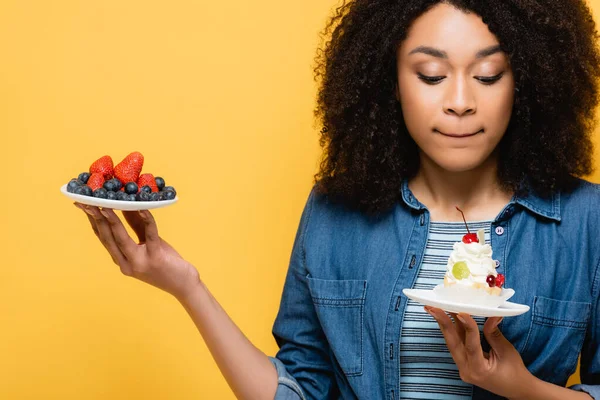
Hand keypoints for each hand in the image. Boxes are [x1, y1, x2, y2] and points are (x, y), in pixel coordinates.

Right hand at [74, 203, 200, 300]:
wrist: (184, 286)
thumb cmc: (166, 263)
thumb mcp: (148, 244)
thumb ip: (136, 226)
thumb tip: (126, 204)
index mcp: (122, 261)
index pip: (103, 238)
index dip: (92, 221)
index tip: (84, 205)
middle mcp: (127, 264)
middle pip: (107, 238)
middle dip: (96, 219)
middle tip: (88, 201)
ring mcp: (140, 262)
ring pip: (121, 239)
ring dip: (112, 220)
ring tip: (106, 204)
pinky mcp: (156, 258)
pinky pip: (149, 235)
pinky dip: (146, 219)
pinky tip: (142, 208)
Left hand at [425, 306, 533, 398]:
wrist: (516, 389)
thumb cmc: (515, 372)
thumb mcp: (506, 351)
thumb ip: (494, 333)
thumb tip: (491, 314)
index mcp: (480, 371)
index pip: (471, 346)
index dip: (467, 327)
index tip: (462, 312)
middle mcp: (466, 370)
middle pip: (453, 343)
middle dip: (443, 323)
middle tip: (433, 307)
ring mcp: (463, 367)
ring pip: (452, 343)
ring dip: (445, 324)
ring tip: (435, 308)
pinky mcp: (463, 363)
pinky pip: (456, 344)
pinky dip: (453, 330)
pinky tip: (448, 317)